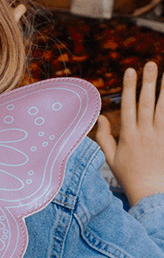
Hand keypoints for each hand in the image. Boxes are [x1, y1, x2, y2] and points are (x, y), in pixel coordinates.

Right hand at [96, 62, 163, 206]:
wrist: (151, 193)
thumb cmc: (128, 176)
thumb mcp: (110, 158)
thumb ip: (104, 137)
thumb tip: (100, 118)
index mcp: (128, 136)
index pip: (128, 106)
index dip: (129, 87)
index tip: (130, 71)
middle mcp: (145, 134)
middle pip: (146, 104)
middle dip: (148, 83)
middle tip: (151, 64)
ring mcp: (159, 137)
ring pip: (162, 109)